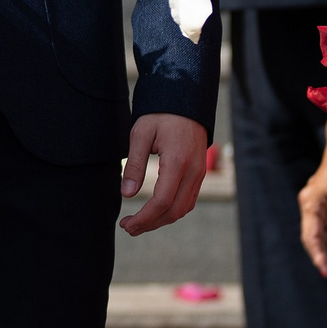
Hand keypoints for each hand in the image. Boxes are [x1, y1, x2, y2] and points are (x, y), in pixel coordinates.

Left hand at [121, 112, 211, 234]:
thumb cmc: (160, 114)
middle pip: (174, 211)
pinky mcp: (200, 172)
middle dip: (150, 224)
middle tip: (128, 228)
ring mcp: (200, 173)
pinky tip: (156, 211)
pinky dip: (173, 211)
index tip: (126, 224)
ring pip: (183, 209)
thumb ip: (134, 165)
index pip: (162, 202)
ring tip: (139, 223)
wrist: (186, 100)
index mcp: (178, 162)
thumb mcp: (141, 134)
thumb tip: (127, 194)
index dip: (144, 218)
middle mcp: (194, 171)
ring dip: (161, 220)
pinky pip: (188, 200)